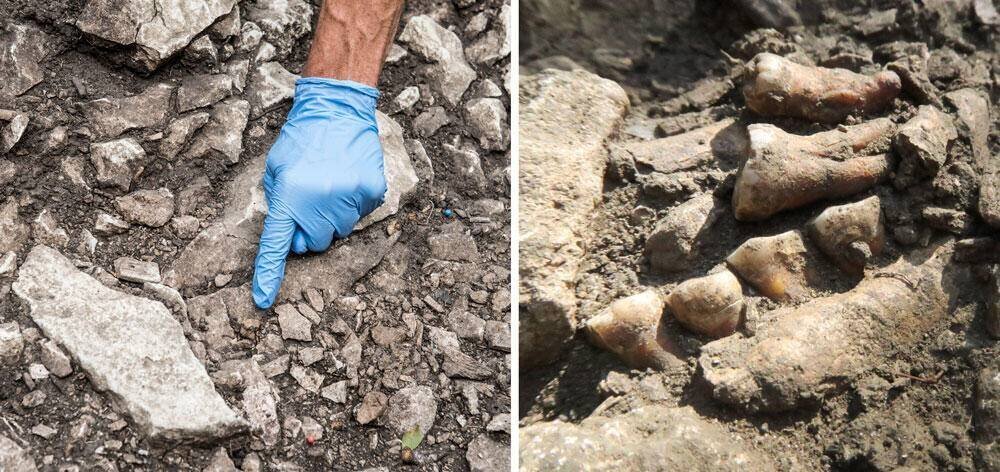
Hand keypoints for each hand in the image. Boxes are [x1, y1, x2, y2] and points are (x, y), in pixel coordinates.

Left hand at [252, 78, 386, 308]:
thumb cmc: (301, 139)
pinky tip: (347, 179)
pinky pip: (359, 214)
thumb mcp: (276, 170)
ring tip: (330, 184)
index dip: (268, 274)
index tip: (262, 299)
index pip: (276, 245)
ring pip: (339, 230)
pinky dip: (352, 203)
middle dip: (309, 229)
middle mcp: (320, 203)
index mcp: (290, 198)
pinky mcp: (370, 192)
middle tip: (308, 201)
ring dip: (332, 216)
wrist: (336, 110)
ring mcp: (348, 199)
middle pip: (315, 242)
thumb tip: (293, 237)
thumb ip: (281, 205)